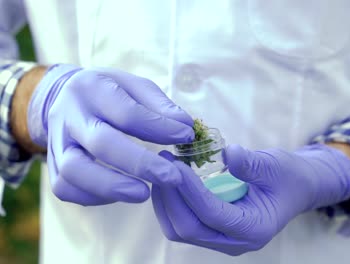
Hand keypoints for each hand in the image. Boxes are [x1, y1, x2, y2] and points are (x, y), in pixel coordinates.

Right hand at [28, 64, 193, 204]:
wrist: (64, 96)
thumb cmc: (109, 93)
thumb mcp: (135, 86)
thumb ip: (160, 105)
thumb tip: (185, 127)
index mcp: (92, 88)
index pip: (128, 113)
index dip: (160, 128)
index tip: (186, 137)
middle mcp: (69, 115)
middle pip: (101, 143)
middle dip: (140, 164)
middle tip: (171, 177)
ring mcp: (57, 141)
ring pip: (74, 170)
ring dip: (111, 186)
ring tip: (143, 194)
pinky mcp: (52, 164)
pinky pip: (65, 187)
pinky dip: (92, 196)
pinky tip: (119, 193)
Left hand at [152, 144, 349, 254]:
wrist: (296, 187)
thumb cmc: (289, 177)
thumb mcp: (275, 165)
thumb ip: (251, 164)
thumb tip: (227, 154)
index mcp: (254, 229)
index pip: (212, 214)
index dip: (190, 191)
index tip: (175, 165)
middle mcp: (235, 242)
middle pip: (188, 229)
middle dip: (170, 198)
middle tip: (160, 164)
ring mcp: (222, 239)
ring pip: (180, 229)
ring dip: (165, 201)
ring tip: (161, 168)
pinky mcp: (213, 230)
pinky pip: (183, 222)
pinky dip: (171, 202)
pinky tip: (170, 178)